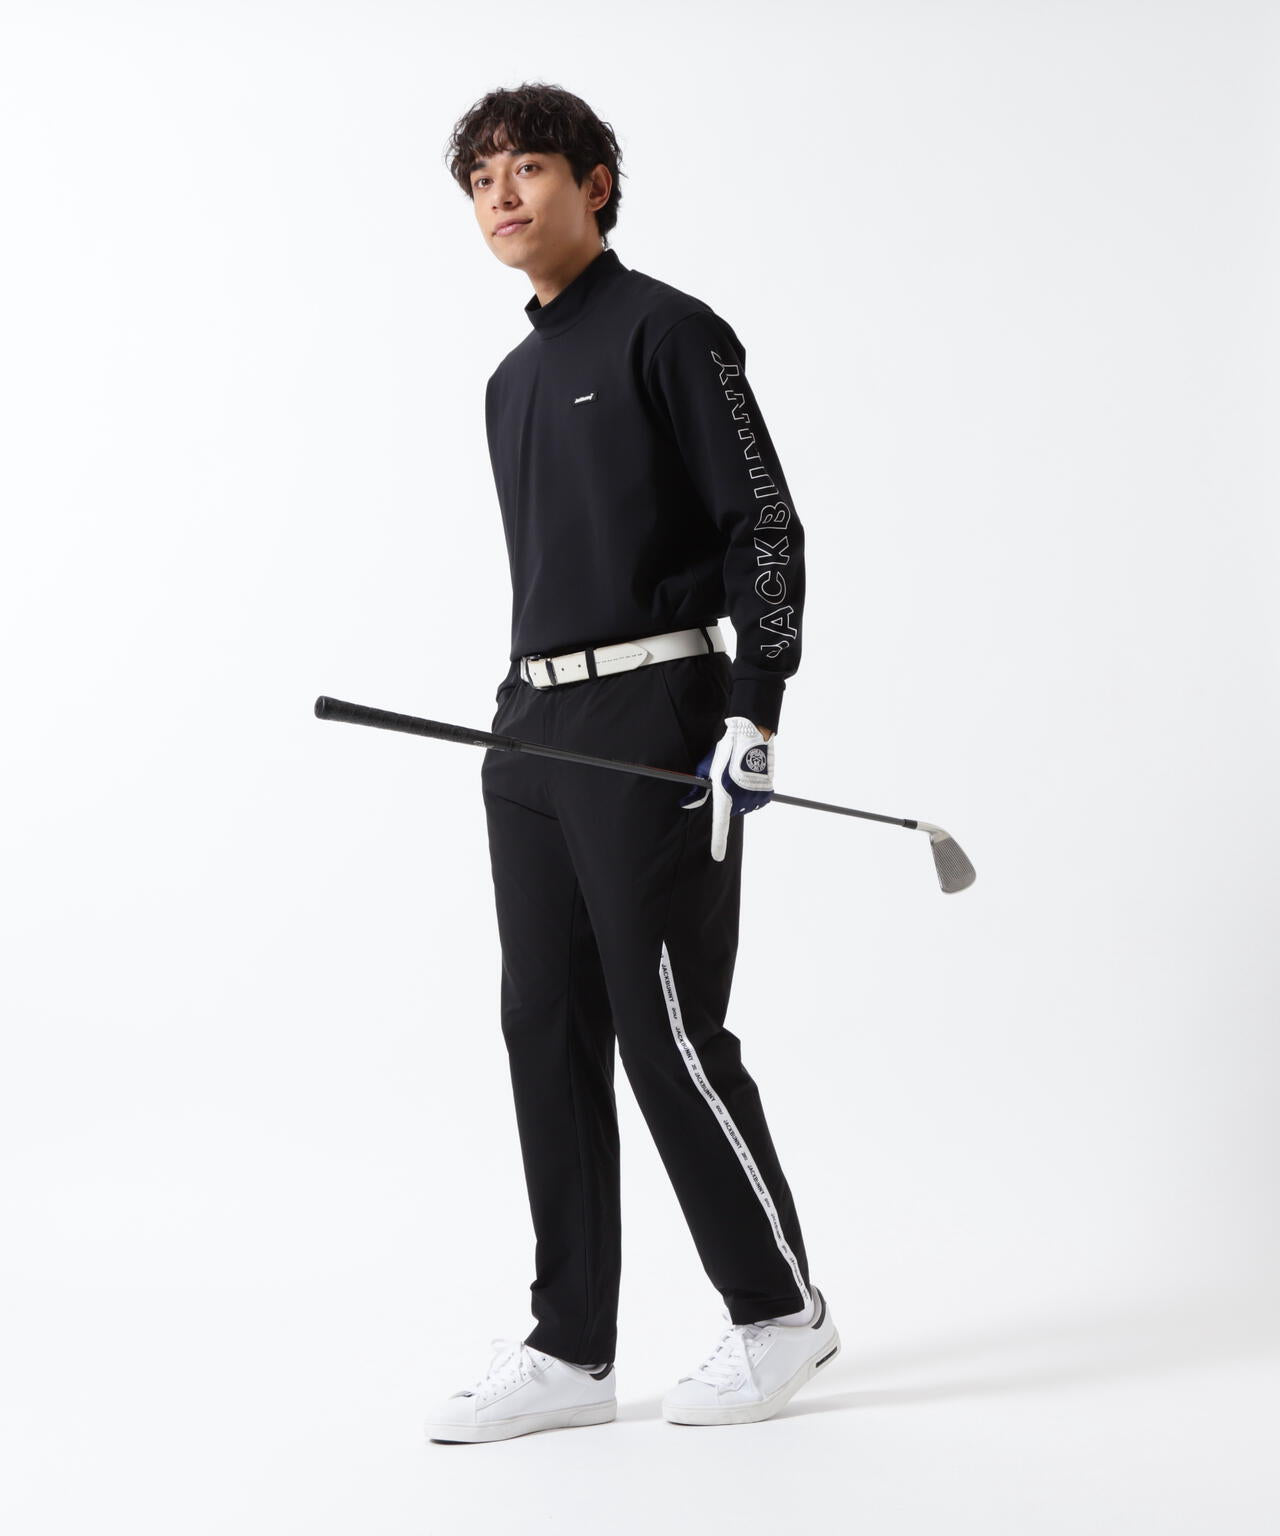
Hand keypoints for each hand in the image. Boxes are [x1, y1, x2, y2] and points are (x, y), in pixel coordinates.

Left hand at [677, 716, 774, 860]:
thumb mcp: (707, 768)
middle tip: (726, 779)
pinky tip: (750, 777)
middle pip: (731, 811)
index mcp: (723, 794)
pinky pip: (758, 802)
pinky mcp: (767, 792)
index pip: (720, 825)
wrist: (751, 734)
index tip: (717, 857)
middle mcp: (741, 799)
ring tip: (738, 774)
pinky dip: (753, 794)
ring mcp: (756, 796)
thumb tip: (685, 804)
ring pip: (745, 807)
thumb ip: (698, 791)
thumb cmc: (726, 750)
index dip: (718, 843)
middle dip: (727, 801)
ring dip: (741, 796)